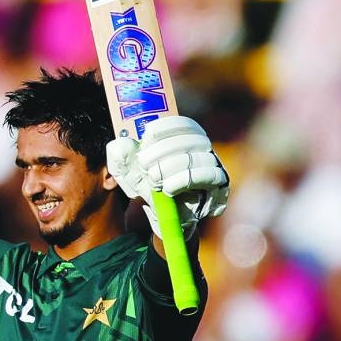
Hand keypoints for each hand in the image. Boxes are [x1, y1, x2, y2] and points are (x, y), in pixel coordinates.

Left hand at [106, 116, 228, 238]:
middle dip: (162, 151)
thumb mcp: (130, 173)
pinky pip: (207, 175)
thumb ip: (121, 159)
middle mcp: (204, 149)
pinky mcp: (220, 185)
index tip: (148, 135)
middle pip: (191, 139)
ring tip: (154, 181)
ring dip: (169, 168)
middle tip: (144, 165)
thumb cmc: (150, 188)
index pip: (184, 123)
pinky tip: (168, 189)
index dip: (166, 126)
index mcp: (185, 139)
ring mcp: (214, 165)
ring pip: (196, 158)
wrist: (165, 216)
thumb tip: (120, 144)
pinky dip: (182, 181)